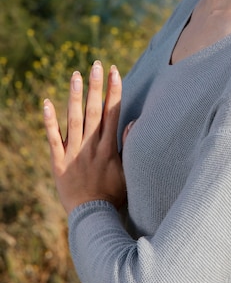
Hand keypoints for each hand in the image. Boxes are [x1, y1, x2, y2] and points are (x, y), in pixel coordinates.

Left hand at [44, 61, 126, 214]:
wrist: (92, 218)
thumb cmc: (113, 196)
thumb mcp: (128, 172)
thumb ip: (128, 146)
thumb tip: (133, 122)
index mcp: (109, 148)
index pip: (113, 113)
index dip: (114, 91)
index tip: (115, 72)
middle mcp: (92, 147)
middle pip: (94, 111)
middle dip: (96, 86)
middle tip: (96, 64)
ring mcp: (74, 154)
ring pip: (74, 120)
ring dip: (75, 96)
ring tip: (75, 74)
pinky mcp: (58, 162)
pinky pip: (52, 139)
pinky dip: (49, 121)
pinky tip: (46, 103)